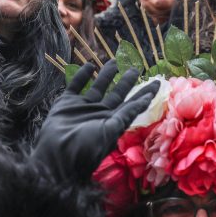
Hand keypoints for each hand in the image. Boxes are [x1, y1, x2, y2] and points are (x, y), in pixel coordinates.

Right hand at [31, 60, 159, 183]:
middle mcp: (101, 113)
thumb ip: (126, 113)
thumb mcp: (111, 130)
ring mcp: (84, 107)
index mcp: (114, 121)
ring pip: (98, 86)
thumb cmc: (87, 147)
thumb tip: (146, 99)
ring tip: (114, 61)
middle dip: (126, 81)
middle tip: (135, 68)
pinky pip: (76, 85)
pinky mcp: (67, 103)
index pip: (134, 104)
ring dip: (106, 74)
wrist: (58, 156)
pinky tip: (89, 65)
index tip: (157, 83)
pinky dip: (81, 76)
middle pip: (117, 93)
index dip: (145, 94)